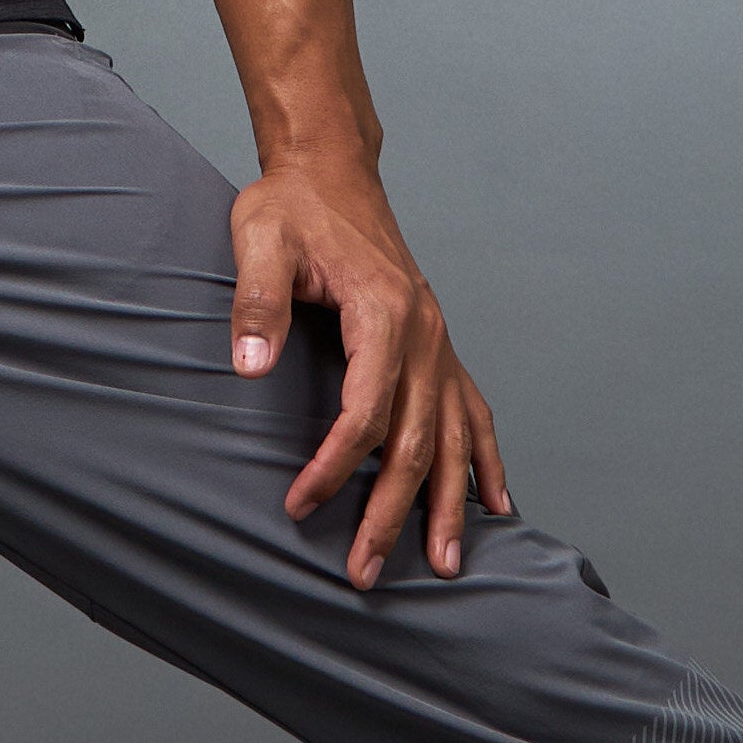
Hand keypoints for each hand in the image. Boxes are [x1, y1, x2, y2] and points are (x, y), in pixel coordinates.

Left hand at [229, 147, 511, 587]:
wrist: (330, 171)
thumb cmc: (291, 208)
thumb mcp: (260, 241)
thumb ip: (256, 303)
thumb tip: (250, 368)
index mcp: (384, 313)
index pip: (367, 411)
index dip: (334, 466)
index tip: (298, 503)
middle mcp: (425, 334)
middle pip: (416, 440)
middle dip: (393, 511)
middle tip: (366, 571)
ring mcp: (439, 342)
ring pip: (454, 436)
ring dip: (448, 504)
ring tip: (445, 565)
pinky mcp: (437, 345)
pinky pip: (474, 411)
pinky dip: (485, 460)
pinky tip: (492, 504)